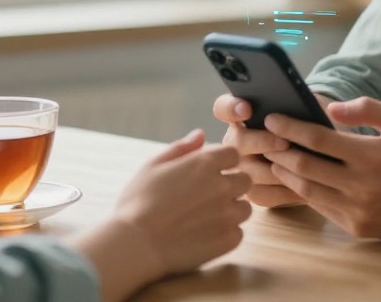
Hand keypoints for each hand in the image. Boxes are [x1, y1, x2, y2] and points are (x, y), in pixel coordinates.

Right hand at [112, 129, 252, 278]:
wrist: (135, 245)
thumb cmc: (137, 203)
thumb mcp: (152, 166)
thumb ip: (181, 148)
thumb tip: (201, 135)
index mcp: (205, 164)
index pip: (233, 153)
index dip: (223, 162)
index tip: (210, 172)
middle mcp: (222, 186)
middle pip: (244, 179)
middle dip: (231, 184)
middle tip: (208, 196)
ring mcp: (228, 214)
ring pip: (245, 207)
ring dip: (231, 210)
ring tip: (206, 218)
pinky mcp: (228, 240)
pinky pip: (238, 233)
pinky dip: (226, 234)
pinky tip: (205, 235)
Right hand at [212, 93, 302, 207]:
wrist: (311, 159)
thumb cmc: (304, 127)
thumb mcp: (303, 111)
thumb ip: (300, 104)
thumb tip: (308, 103)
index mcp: (241, 118)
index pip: (225, 108)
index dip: (232, 108)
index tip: (247, 109)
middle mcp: (234, 144)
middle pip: (238, 143)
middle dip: (263, 142)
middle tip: (285, 142)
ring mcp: (240, 170)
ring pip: (250, 172)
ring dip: (277, 169)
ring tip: (302, 166)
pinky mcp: (251, 192)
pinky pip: (261, 194)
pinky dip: (282, 191)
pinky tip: (302, 185)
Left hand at [262, 97, 380, 239]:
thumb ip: (367, 109)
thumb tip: (330, 108)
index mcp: (371, 155)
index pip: (317, 139)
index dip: (290, 127)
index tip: (272, 118)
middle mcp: (362, 185)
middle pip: (304, 166)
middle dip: (279, 150)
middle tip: (265, 139)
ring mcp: (359, 210)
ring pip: (308, 190)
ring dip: (286, 174)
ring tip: (274, 159)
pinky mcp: (359, 228)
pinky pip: (323, 208)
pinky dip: (306, 193)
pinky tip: (299, 181)